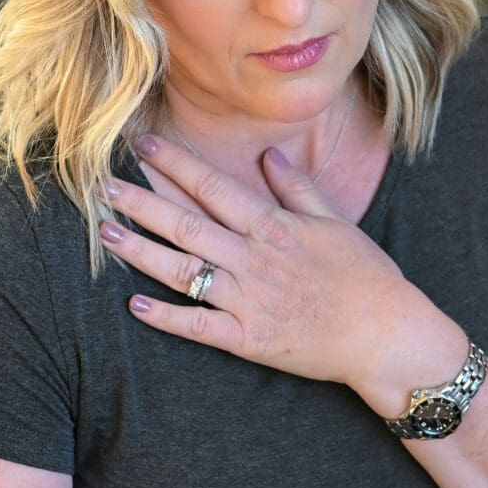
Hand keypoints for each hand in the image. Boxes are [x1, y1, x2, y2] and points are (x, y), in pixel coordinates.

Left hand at [102, 134, 435, 393]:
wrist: (386, 336)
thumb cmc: (367, 277)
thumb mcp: (335, 223)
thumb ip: (296, 188)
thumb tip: (268, 155)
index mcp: (274, 227)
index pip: (213, 186)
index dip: (174, 164)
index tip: (143, 145)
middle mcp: (255, 260)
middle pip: (186, 224)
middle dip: (141, 203)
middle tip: (100, 186)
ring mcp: (249, 301)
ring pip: (184, 271)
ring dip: (142, 252)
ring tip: (108, 234)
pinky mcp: (248, 341)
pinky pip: (199, 327)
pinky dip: (166, 318)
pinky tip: (134, 305)